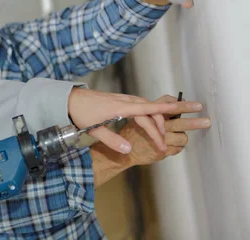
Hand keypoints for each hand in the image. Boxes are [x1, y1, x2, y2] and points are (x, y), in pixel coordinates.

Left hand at [67, 88, 197, 153]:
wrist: (71, 99)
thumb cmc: (81, 113)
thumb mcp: (94, 130)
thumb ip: (112, 141)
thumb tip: (128, 150)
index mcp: (120, 108)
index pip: (147, 109)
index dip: (164, 112)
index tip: (180, 113)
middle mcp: (124, 101)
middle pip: (150, 110)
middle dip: (162, 123)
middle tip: (164, 142)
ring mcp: (122, 99)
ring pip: (145, 107)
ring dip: (155, 119)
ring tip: (160, 135)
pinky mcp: (119, 100)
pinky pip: (139, 105)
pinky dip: (148, 113)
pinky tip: (149, 122)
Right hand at [121, 94, 210, 165]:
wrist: (125, 151)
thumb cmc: (135, 133)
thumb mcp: (142, 117)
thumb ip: (159, 111)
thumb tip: (179, 102)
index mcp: (150, 114)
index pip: (167, 105)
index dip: (182, 104)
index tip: (196, 105)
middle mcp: (155, 125)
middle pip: (179, 122)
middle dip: (194, 122)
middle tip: (207, 121)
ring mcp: (159, 139)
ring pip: (182, 137)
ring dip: (182, 137)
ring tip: (178, 138)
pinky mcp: (162, 151)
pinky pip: (178, 148)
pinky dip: (177, 147)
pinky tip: (169, 146)